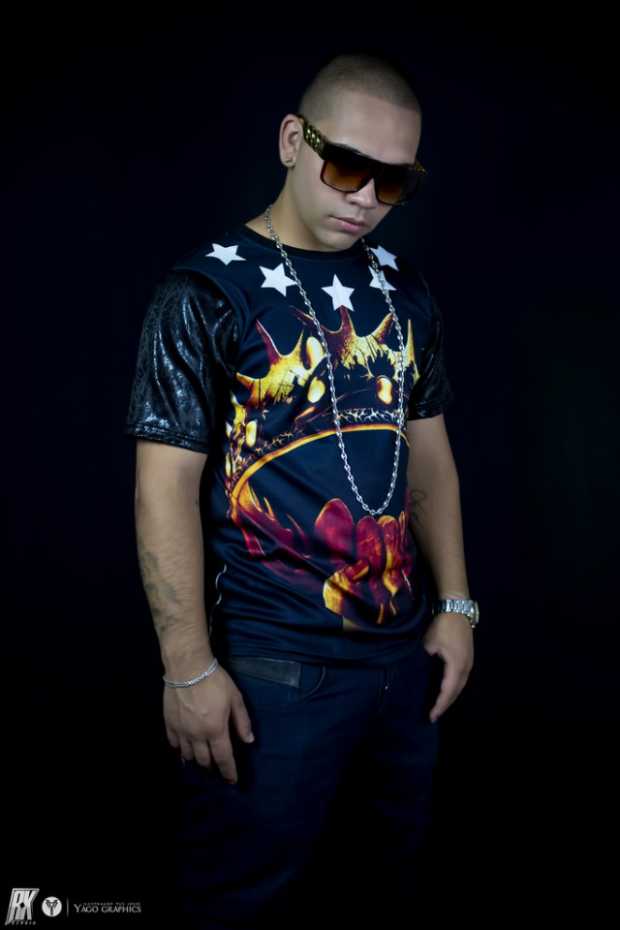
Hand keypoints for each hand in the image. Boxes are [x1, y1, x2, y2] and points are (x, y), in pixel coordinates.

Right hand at [163, 665, 254, 783]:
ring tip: (201, 762)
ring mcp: (181, 731)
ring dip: (196, 761)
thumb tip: (249, 740)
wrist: (187, 667)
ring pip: (188, 755)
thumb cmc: (215, 681)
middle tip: (217, 770)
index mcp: (216, 730)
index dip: (229, 772)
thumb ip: (242, 721)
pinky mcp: (169, 723)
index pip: (224, 758)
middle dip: (212, 768)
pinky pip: (174, 744)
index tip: (232, 782)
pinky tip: (183, 751)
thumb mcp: (235, 698)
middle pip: (204, 760)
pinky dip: (180, 750)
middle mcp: (197, 735)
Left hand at [423, 612, 473, 722]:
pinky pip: (461, 677)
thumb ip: (424, 660)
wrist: (456, 607)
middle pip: (457, 691)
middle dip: (446, 704)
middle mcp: (466, 666)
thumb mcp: (428, 643)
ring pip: (461, 685)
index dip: (440, 705)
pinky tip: (447, 689)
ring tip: (440, 705)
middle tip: (434, 715)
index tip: (431, 716)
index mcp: (456, 665)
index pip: (447, 691)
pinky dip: (454, 686)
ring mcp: (469, 661)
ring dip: (451, 696)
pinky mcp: (468, 656)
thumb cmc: (442, 624)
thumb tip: (417, 672)